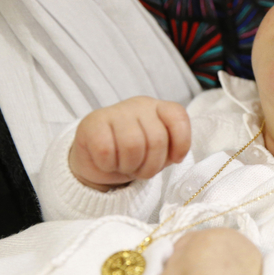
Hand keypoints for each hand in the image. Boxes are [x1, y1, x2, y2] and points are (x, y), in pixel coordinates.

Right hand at [69, 96, 190, 190]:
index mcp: (159, 109)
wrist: (97, 163)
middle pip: (156, 139)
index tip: (175, 159)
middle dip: (151, 165)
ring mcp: (114, 111)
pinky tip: (107, 162)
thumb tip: (177, 156)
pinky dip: (108, 165)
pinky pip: (106, 150)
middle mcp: (139, 105)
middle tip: (140, 169)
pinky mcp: (91, 123)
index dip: (182, 143)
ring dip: (130, 166)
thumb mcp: (159, 154)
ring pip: (132, 145)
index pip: (178, 117)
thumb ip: (172, 149)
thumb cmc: (134, 156)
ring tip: (124, 166)